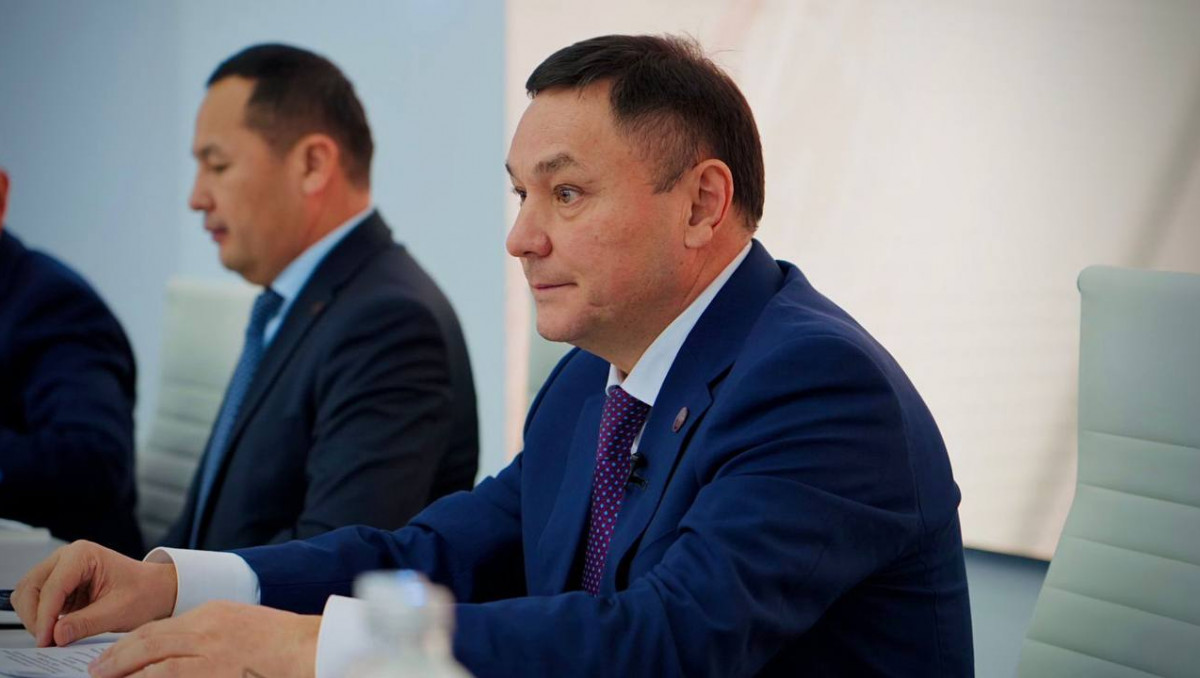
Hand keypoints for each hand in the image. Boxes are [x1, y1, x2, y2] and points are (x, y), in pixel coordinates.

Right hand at [11, 540, 176, 646]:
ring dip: (34, 617)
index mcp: (83, 555)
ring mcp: (61, 569)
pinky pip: (37, 600)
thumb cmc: (144, 592)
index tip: (46, 639)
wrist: (155, 589)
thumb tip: (56, 635)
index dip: (45, 616)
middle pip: (31, 587)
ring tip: (51, 637)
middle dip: (35, 617)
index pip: (52, 587)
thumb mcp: (118, 611)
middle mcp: (67, 557)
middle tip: (47, 641)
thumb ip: (86, 623)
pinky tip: (54, 630)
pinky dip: (40, 617)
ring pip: (28, 593)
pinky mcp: (60, 584)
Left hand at [88, 601, 319, 677]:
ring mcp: (212, 655)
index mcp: (212, 613)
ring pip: (156, 664)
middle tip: (96, 670)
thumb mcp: (239, 623)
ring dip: (126, 674)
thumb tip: (171, 653)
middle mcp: (207, 630)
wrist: (309, 647)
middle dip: (117, 657)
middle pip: (149, 641)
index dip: (130, 643)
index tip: (112, 655)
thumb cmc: (280, 641)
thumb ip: (207, 632)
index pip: (160, 628)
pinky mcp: (216, 674)